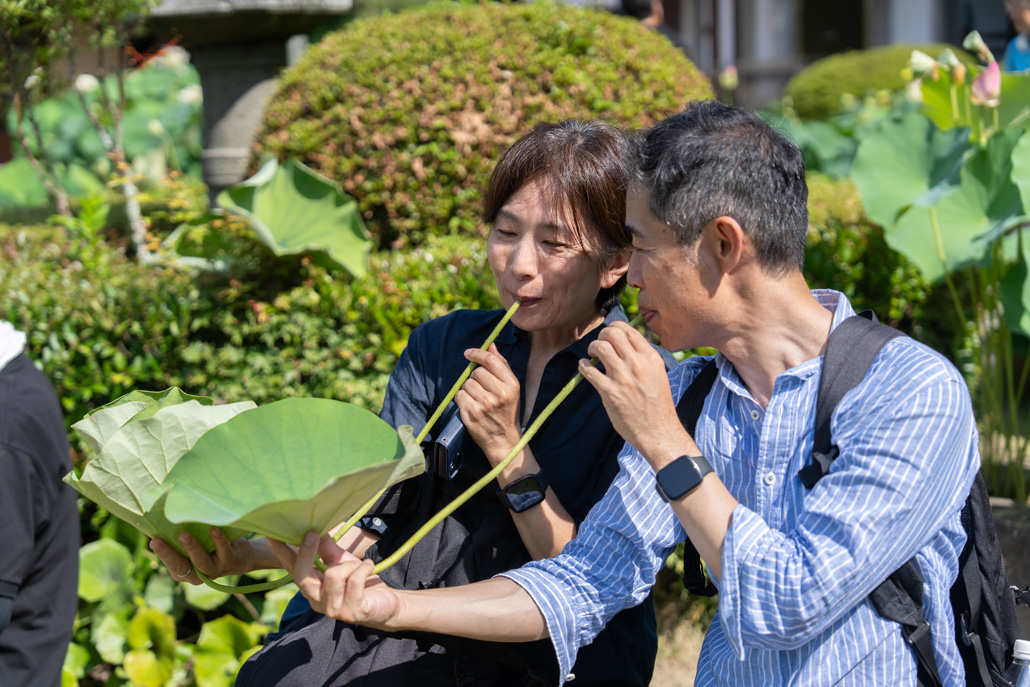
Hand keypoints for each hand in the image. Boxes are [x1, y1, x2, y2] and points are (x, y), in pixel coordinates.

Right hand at [149, 528, 256, 584]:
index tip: (153, 540)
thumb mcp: (196, 545)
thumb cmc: (211, 547)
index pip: (171, 565)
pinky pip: (223, 551)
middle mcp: (197, 575)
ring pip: (201, 562)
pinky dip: (218, 540)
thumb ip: (181, 540)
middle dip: (169, 554)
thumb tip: (164, 516)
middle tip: (157, 541)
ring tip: (184, 535)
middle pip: (181, 567)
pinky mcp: (229, 561)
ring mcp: (214, 570)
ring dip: (192, 548)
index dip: (162, 554)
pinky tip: (214, 530)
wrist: (241, 555)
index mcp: (185, 572)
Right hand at [269, 532, 399, 629]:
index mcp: (311, 587)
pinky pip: (354, 581)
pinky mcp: (352, 612)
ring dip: (350, 565)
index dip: (281, 552)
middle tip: (313, 532)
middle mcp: (317, 601)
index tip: (271, 534)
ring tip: (360, 566)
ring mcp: (333, 609)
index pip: (292, 569)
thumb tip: (315, 529)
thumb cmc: (361, 582)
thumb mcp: (342, 561)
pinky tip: (369, 567)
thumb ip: (326, 549)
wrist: (386, 605)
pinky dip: (364, 568)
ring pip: (333, 575)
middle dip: (307, 552)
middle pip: (303, 575)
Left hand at [455, 344, 522, 465]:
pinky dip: (462, 398)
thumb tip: (490, 345)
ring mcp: (485, 404)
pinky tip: (471, 405)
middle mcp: (500, 394)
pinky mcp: (472, 413)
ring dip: (469, 389)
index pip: (491, 361)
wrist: (504, 440)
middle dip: (475, 377)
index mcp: (512, 385)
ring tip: (478, 399)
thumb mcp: (511, 388)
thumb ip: (501, 365)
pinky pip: (459, 395)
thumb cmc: (507, 411)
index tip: (468, 353)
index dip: (478, 353)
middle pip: (477, 372)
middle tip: (482, 389)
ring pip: (467, 383)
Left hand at [580, 321, 691, 460]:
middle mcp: (637, 364)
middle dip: (602, 335)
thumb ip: (643, 359)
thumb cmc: (658, 405)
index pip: (629, 330)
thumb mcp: (657, 374)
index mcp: (650, 358)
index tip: (609, 336)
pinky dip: (583, 366)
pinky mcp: (610, 393)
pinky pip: (590, 372)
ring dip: (592, 348)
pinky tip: (584, 367)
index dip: (614, 328)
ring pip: (601, 347)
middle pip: (612, 333)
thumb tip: (624, 347)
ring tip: (592, 355)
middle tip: (599, 344)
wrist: (659, 431)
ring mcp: (623, 378)